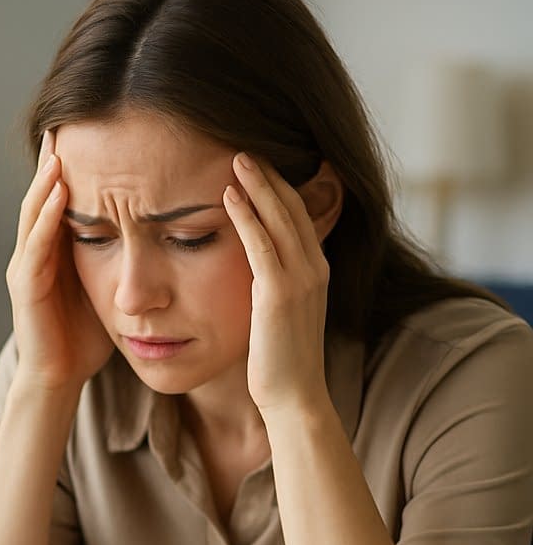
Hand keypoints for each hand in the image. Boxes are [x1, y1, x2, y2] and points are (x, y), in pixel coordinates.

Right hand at [5, 131, 113, 393]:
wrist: (60, 378)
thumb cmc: (85, 337)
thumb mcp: (106, 286)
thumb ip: (119, 256)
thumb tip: (158, 229)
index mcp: (56, 250)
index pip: (64, 197)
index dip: (77, 164)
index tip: (96, 128)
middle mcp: (36, 252)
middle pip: (44, 195)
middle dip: (55, 158)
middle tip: (70, 117)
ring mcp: (27, 268)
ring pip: (34, 213)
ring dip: (46, 180)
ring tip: (62, 145)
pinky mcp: (25, 288)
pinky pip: (35, 246)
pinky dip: (46, 218)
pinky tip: (59, 194)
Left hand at [223, 154, 329, 420]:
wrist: (293, 398)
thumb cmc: (279, 363)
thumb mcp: (278, 316)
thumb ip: (271, 287)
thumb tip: (253, 275)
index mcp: (315, 271)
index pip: (298, 217)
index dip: (279, 187)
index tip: (257, 164)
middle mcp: (314, 268)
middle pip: (293, 207)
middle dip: (270, 175)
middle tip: (245, 146)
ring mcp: (301, 279)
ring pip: (281, 218)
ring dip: (259, 184)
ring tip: (237, 156)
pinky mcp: (280, 294)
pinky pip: (261, 244)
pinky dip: (247, 216)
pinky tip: (229, 195)